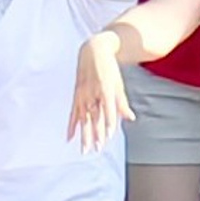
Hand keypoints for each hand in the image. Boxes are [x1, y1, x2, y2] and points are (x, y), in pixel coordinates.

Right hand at [70, 30, 133, 144]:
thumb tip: (130, 118)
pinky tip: (69, 138)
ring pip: (83, 118)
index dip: (109, 123)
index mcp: (105, 89)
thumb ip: (122, 102)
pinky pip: (73, 114)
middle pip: (94, 117)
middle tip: (98, 148)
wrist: (93, 51)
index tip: (109, 135)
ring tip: (84, 149)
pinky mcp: (76, 95)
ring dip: (84, 134)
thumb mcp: (118, 83)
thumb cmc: (109, 68)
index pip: (108, 110)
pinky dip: (71, 126)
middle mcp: (92, 93)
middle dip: (96, 134)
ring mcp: (82, 94)